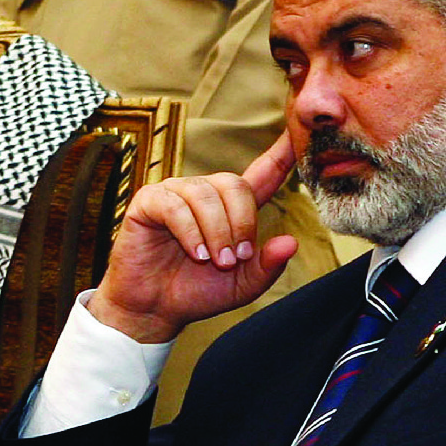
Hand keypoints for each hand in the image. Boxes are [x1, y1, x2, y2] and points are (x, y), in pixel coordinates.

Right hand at [88, 134, 299, 342]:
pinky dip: (190, 232)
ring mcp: (174, 194)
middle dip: (242, 223)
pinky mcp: (147, 202)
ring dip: (217, 232)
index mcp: (231, 208)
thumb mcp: (242, 285)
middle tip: (236, 258)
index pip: (262, 173)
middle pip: (234, 184)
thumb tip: (290, 243)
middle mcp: (204, 193)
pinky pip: (175, 206)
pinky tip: (195, 254)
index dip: (281, 154)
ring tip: (217, 261)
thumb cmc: (196, 292)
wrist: (155, 309)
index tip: (298, 135)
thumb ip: (267, 266)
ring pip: (206, 196)